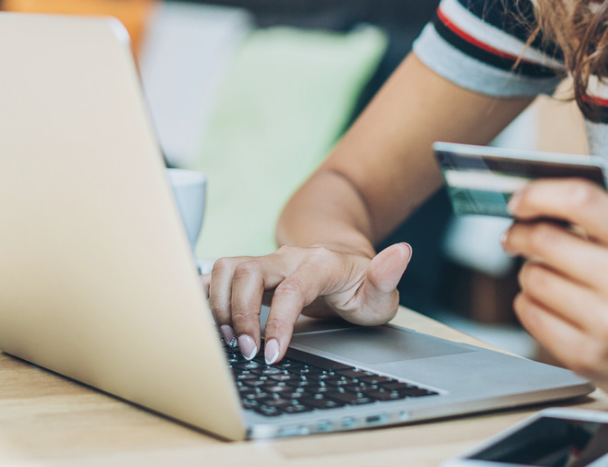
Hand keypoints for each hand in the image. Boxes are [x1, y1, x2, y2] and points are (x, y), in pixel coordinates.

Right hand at [207, 242, 411, 364]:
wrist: (342, 265)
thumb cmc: (360, 285)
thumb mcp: (381, 291)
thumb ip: (387, 276)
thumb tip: (402, 252)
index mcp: (320, 264)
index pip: (291, 289)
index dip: (278, 323)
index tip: (274, 355)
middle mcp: (287, 257)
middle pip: (248, 271)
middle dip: (239, 315)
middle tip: (248, 352)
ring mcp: (266, 262)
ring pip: (227, 267)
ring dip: (219, 305)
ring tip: (228, 340)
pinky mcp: (249, 271)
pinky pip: (217, 274)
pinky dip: (205, 294)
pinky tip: (206, 321)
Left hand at [501, 179, 607, 407]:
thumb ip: (592, 218)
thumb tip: (528, 199)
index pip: (582, 201)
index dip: (539, 194)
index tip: (518, 201)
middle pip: (544, 240)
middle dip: (519, 234)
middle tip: (515, 236)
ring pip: (533, 277)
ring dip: (529, 273)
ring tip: (547, 277)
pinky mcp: (586, 355)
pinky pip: (529, 313)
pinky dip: (529, 303)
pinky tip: (548, 305)